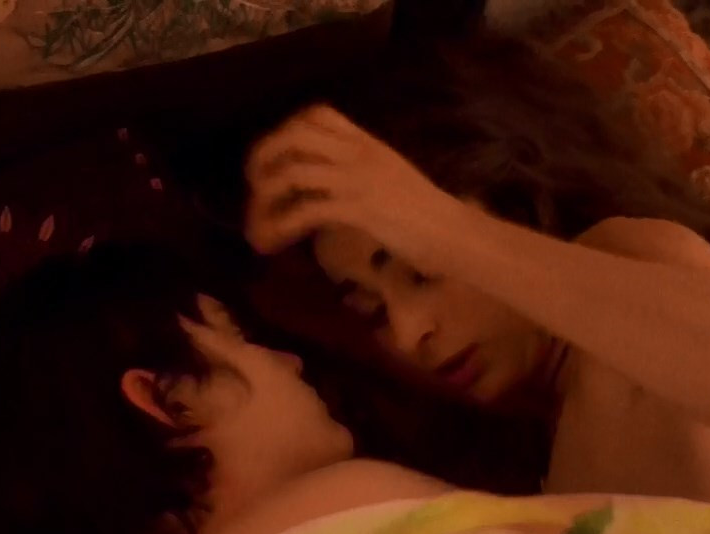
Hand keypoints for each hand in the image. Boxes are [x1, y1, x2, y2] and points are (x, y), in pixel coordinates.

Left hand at [243, 104, 468, 255]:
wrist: (455, 234)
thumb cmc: (427, 214)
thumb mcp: (389, 177)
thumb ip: (358, 171)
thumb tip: (322, 185)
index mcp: (366, 142)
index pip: (315, 114)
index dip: (283, 131)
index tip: (271, 159)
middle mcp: (359, 153)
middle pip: (293, 135)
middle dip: (262, 158)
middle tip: (253, 187)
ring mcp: (357, 178)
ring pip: (291, 171)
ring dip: (264, 199)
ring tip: (257, 224)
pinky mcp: (357, 208)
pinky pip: (304, 210)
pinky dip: (279, 226)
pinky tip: (272, 243)